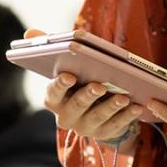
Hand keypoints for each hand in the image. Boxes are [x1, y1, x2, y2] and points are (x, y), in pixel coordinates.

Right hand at [32, 31, 145, 147]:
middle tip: (99, 85)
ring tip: (124, 96)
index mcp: (55, 99)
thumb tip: (29, 33)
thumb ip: (47, 48)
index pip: (52, 93)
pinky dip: (127, 117)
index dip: (60, 85)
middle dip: (87, 96)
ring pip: (97, 118)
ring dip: (110, 107)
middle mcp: (67, 116)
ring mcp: (85, 127)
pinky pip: (116, 127)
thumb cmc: (79, 80)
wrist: (95, 109)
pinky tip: (137, 106)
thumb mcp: (66, 65)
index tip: (69, 75)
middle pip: (76, 106)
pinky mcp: (104, 133)